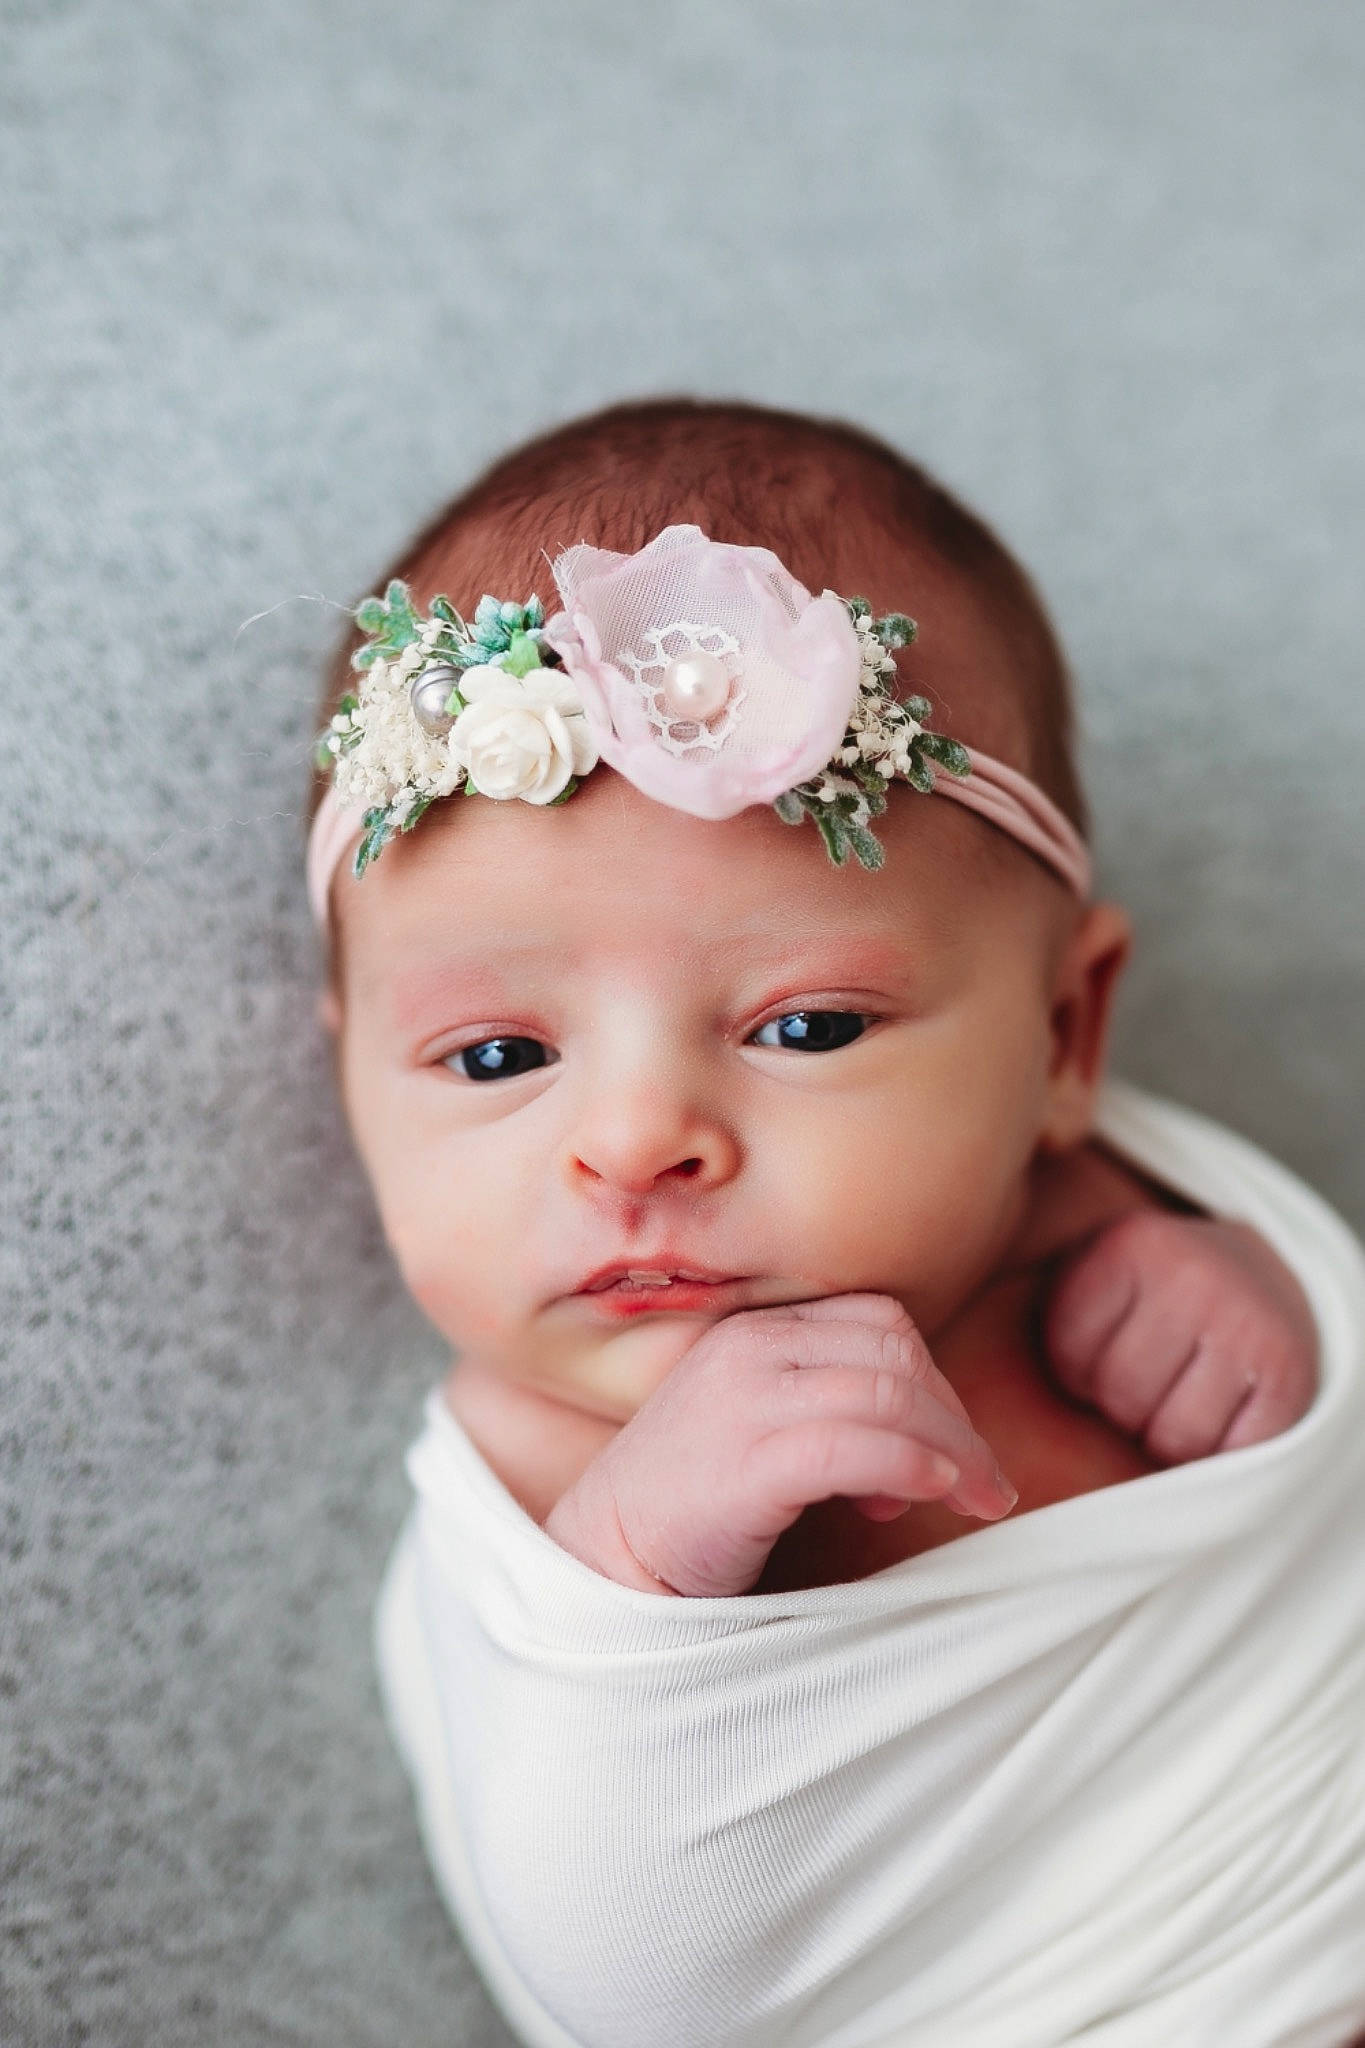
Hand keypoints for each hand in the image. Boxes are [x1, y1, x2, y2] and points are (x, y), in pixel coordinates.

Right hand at [544, 1293, 1017, 1597]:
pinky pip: (857, 1445)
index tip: (948, 1450)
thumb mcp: (754, 1432)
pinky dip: (913, 1465)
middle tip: (985, 1484)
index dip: (933, 1380)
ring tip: (976, 1501)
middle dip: (956, 1415)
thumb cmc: (688, 1513)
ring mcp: (744, 1401)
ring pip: (888, 1393)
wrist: (598, 1567)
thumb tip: (922, 1444)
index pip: (879, 1321)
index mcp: (753, 1331)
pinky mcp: (746, 1462)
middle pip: (895, 1350)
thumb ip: (823, 1410)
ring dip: (953, 1449)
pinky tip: (934, 1496)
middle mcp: (749, 1349)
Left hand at [1043, 1211, 1317, 1462]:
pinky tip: (1219, 1411)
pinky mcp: (1289, 1372)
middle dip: (1124, 1408)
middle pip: (1122, 1398)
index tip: (1105, 1353)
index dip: (1080, 1376)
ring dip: (1168, 1434)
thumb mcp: (1091, 1275)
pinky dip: (1216, 1451)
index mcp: (1127, 1245)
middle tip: (1148, 1379)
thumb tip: (978, 1408)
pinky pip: (1230, 1452)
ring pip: (1174, 1435)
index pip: (1070, 1360)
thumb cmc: (1148, 1296)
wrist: (1256, 1274)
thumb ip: (1033, 1310)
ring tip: (1178, 1394)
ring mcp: (1247, 1322)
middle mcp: (1191, 1275)